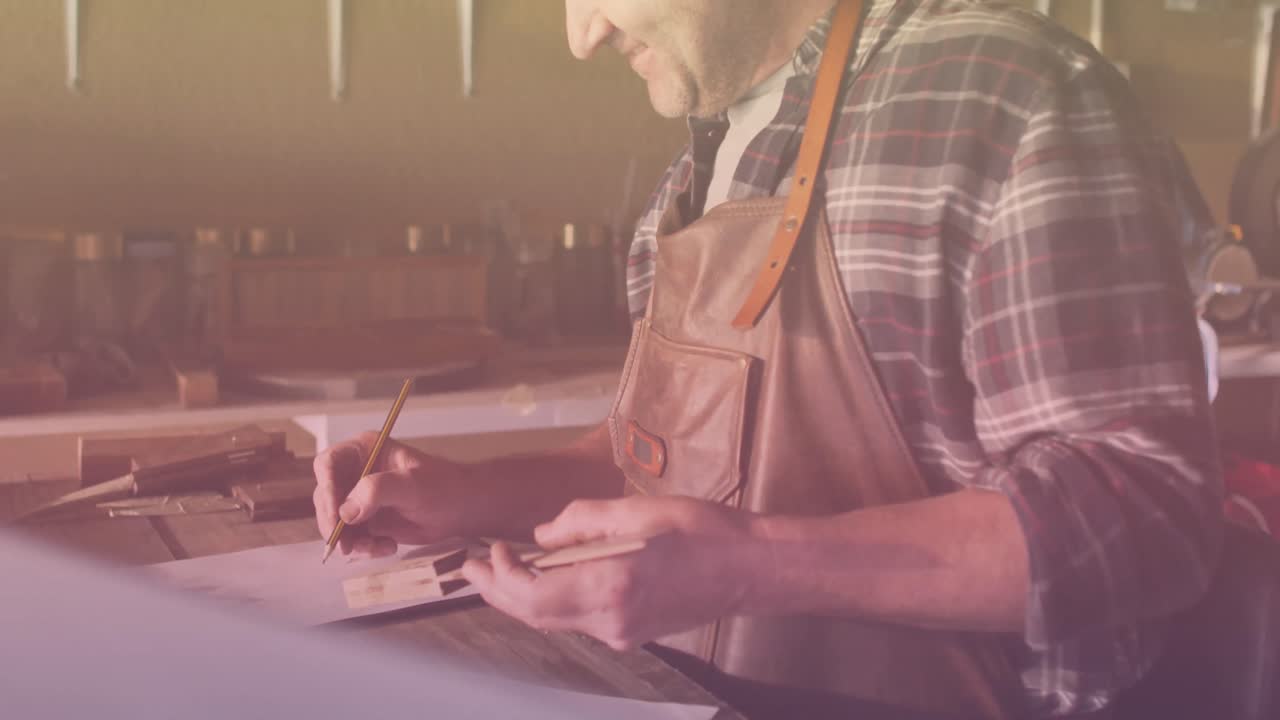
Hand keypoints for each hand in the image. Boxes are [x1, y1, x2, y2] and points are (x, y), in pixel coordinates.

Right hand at [312, 432, 470, 557]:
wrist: (460, 509)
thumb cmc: (442, 487)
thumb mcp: (412, 485)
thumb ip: (377, 491)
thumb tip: (346, 511)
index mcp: (364, 451)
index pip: (328, 464)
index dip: (327, 488)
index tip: (337, 515)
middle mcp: (355, 472)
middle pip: (325, 496)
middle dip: (333, 523)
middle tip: (346, 546)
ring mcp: (358, 497)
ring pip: (334, 522)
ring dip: (350, 540)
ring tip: (377, 547)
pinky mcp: (365, 520)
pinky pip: (350, 537)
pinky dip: (364, 547)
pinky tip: (388, 547)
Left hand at [461, 496, 759, 650]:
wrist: (748, 569)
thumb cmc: (700, 532)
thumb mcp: (636, 511)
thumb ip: (579, 522)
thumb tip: (541, 537)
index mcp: (610, 586)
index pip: (532, 594)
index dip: (501, 576)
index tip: (488, 550)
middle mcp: (611, 620)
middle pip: (535, 615)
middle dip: (498, 592)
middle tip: (470, 568)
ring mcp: (622, 633)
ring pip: (554, 620)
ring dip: (522, 596)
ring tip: (498, 569)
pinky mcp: (632, 634)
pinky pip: (579, 619)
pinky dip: (553, 599)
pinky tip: (545, 576)